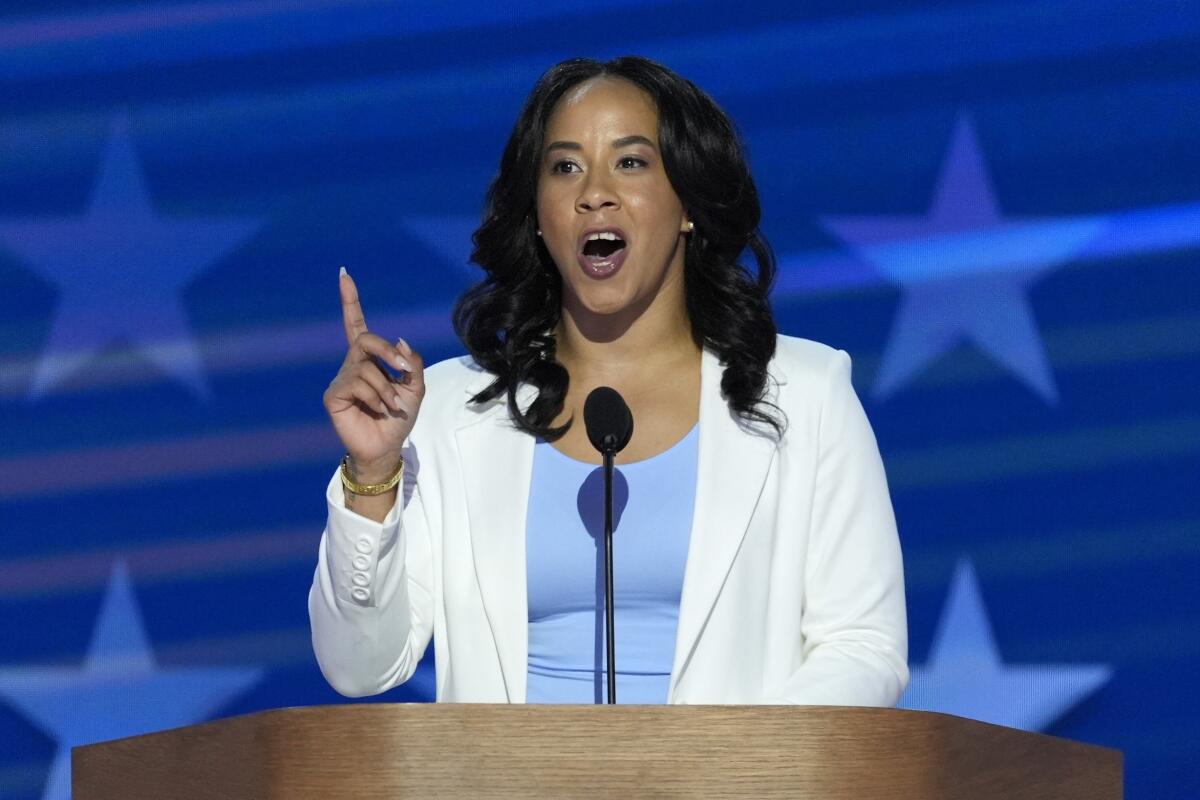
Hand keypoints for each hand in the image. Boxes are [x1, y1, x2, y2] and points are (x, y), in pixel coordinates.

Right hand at [323, 268, 425, 480]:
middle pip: (366, 339)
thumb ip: (411, 361)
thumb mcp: (416, 386)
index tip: (343, 274)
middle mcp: (352, 365)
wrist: (387, 446)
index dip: (350, 300)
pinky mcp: (334, 395)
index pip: (356, 324)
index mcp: (370, 359)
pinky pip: (358, 384)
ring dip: (387, 388)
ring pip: (367, 367)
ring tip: (393, 406)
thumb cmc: (399, 417)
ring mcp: (341, 379)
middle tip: (403, 369)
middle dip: (388, 352)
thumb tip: (397, 340)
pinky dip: (376, 397)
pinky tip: (378, 410)